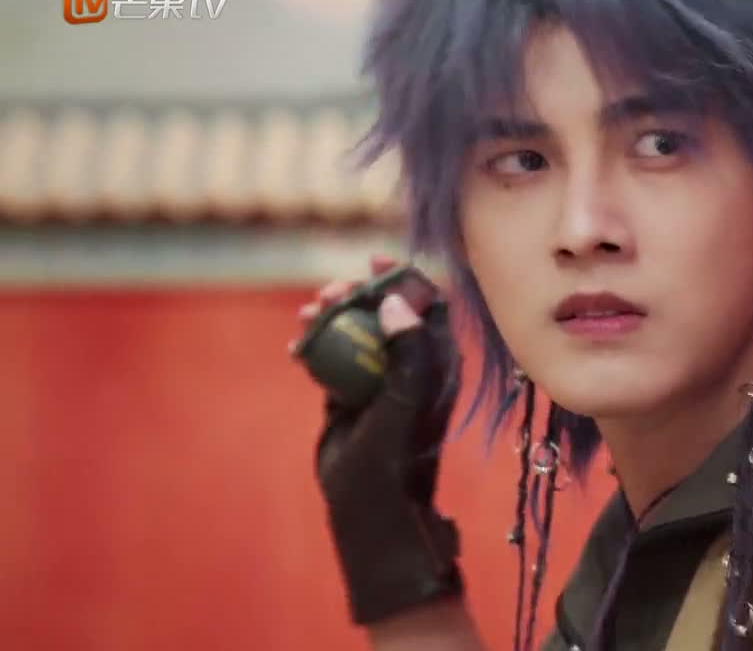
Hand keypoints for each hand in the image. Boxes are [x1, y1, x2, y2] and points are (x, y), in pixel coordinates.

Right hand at [291, 254, 464, 624]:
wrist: (369, 510)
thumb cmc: (395, 461)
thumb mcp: (403, 404)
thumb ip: (408, 353)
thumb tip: (396, 302)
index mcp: (436, 364)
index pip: (429, 304)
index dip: (405, 276)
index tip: (375, 260)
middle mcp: (410, 365)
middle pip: (385, 310)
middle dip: (358, 292)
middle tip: (331, 292)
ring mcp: (379, 378)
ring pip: (356, 330)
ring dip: (332, 315)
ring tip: (309, 316)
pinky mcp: (350, 394)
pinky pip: (333, 356)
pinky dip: (316, 345)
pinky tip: (298, 347)